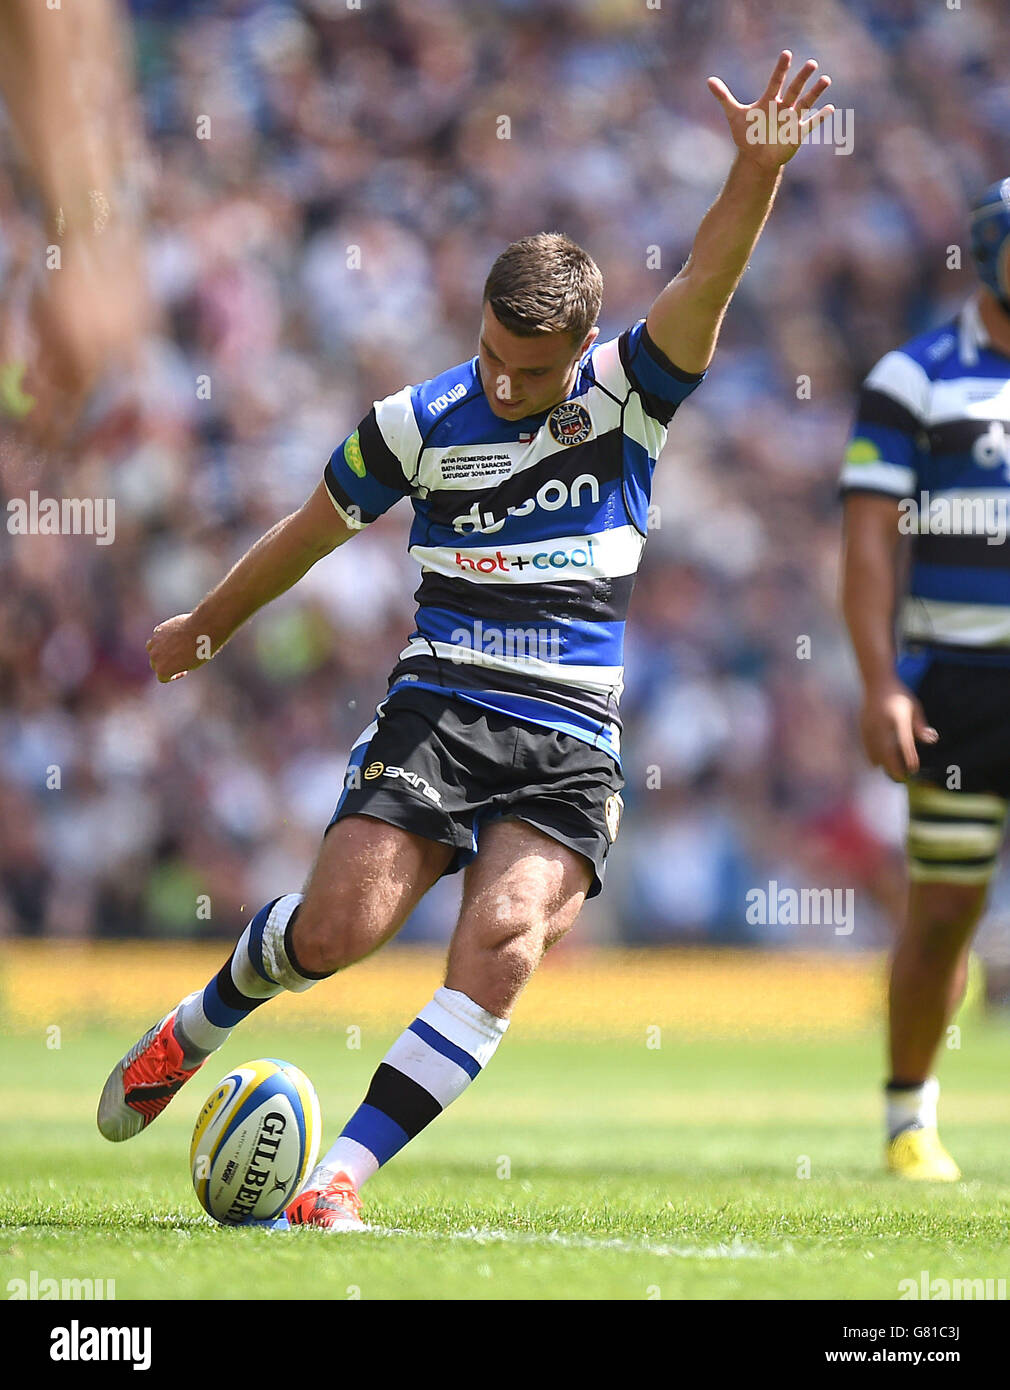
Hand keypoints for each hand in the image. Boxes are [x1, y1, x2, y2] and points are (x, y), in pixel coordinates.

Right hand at [146, 613, 211, 682]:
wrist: (203, 629)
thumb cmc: (201, 650)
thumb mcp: (192, 664)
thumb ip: (178, 664)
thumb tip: (174, 659)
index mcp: (163, 671)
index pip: (163, 677)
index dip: (174, 675)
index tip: (184, 670)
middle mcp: (155, 658)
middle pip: (155, 664)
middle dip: (166, 663)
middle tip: (179, 659)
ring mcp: (155, 643)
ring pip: (152, 650)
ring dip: (160, 650)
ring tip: (174, 647)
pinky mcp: (158, 630)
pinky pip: (157, 637)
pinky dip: (163, 638)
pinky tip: (176, 636)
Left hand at [708, 50, 832, 170]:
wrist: (756, 157)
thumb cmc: (747, 135)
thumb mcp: (734, 115)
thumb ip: (723, 97)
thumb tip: (708, 80)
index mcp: (769, 100)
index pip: (776, 81)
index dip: (781, 69)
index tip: (786, 54)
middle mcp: (783, 106)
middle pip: (794, 89)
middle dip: (802, 78)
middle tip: (811, 63)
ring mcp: (792, 119)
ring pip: (806, 103)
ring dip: (815, 93)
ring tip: (825, 79)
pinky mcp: (797, 133)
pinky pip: (811, 124)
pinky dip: (820, 118)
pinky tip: (831, 109)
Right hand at [859, 680, 937, 782]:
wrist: (876, 682)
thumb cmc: (899, 695)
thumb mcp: (914, 708)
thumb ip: (921, 726)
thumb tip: (932, 740)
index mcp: (899, 717)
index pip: (904, 741)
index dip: (909, 756)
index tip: (914, 768)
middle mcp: (883, 723)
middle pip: (887, 751)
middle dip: (893, 766)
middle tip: (902, 778)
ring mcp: (871, 725)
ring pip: (875, 751)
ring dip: (883, 764)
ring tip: (891, 773)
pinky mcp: (863, 727)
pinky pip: (867, 746)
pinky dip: (873, 756)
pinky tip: (878, 763)